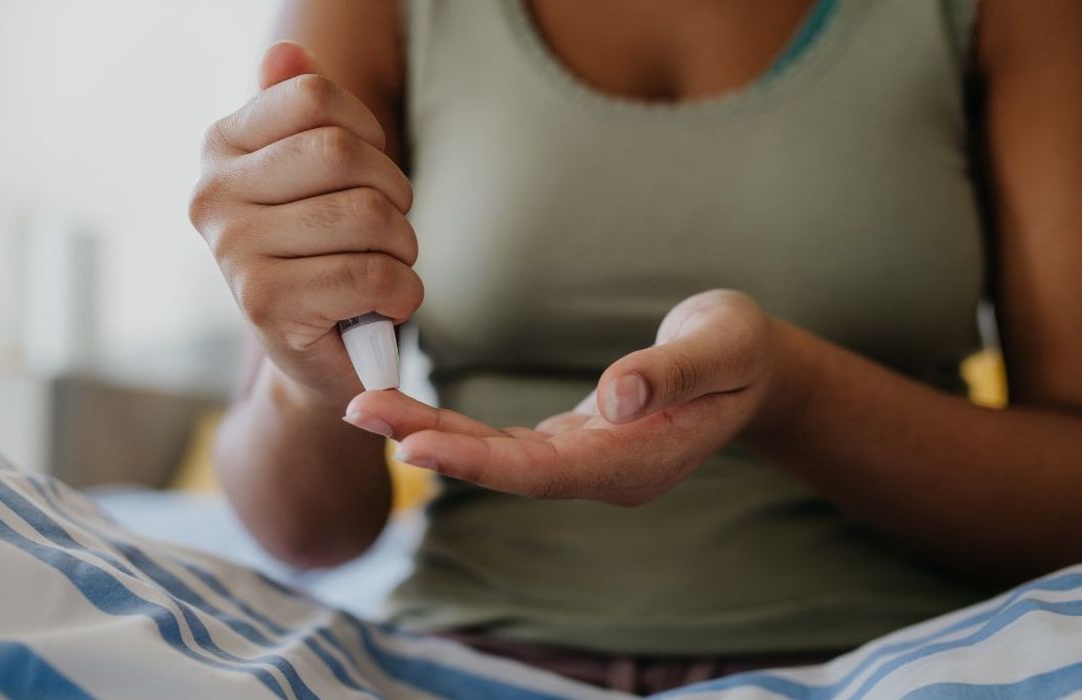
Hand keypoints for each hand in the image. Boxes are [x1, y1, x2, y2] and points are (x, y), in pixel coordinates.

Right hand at [189, 41, 421, 406]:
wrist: (318, 357)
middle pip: (343, 153)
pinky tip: (385, 304)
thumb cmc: (324, 255)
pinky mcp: (266, 305)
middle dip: (393, 193)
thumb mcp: (312, 178)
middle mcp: (213, 195)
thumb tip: (288, 52)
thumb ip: (298, 111)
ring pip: (367, 215)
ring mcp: (233, 251)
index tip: (368, 173)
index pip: (314, 96)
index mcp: (221, 149)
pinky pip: (373, 274)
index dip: (369, 132)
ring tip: (385, 267)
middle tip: (388, 230)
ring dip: (403, 247)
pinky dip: (403, 292)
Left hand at [344, 290, 782, 505]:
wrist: (751, 367)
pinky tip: (415, 414)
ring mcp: (588, 459)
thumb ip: (671, 373)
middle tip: (358, 410)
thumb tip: (616, 397)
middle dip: (431, 442)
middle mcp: (603, 471)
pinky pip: (506, 441)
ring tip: (368, 407)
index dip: (476, 461)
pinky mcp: (575, 439)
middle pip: (504, 468)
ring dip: (432, 433)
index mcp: (636, 461)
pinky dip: (459, 428)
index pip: (542, 470)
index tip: (413, 444)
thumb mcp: (721, 348)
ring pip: (498, 456)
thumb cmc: (739, 351)